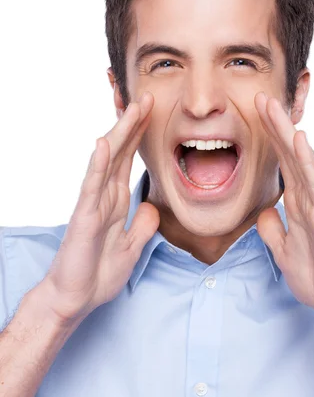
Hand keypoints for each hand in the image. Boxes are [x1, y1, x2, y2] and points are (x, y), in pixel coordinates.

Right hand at [44, 91, 159, 323]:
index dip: (141, 137)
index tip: (154, 113)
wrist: (76, 300)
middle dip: (134, 125)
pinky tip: (105, 143)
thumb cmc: (97, 274)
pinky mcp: (84, 217)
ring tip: (133, 107)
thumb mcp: (131, 247)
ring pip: (108, 161)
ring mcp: (93, 204)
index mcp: (116, 203)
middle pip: (121, 153)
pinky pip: (93, 186)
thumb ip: (142, 225)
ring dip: (121, 134)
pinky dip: (99, 164)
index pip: (129, 162)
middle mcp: (104, 197)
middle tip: (147, 96)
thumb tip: (152, 206)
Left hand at [254, 92, 313, 322]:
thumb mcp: (282, 251)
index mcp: (297, 204)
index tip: (252, 116)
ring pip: (301, 161)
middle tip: (259, 97)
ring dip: (287, 133)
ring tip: (273, 107)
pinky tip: (299, 139)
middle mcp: (308, 198)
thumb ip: (274, 230)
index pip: (280, 165)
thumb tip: (264, 212)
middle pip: (288, 155)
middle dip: (274, 125)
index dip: (267, 140)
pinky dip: (307, 160)